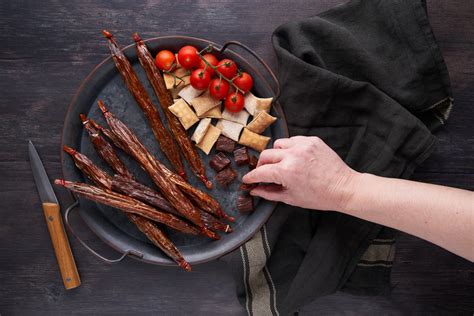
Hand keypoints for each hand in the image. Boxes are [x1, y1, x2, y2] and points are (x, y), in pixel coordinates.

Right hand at [242, 136, 357, 210]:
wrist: (344, 188)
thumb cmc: (319, 197)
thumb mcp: (291, 198)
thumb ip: (269, 193)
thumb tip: (254, 190)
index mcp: (286, 172)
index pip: (260, 172)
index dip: (251, 177)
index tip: (247, 180)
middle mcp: (292, 155)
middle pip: (266, 155)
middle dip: (262, 165)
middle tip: (264, 173)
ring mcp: (303, 146)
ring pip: (279, 144)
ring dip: (276, 154)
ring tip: (282, 164)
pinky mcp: (312, 141)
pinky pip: (293, 140)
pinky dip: (290, 148)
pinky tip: (295, 158)